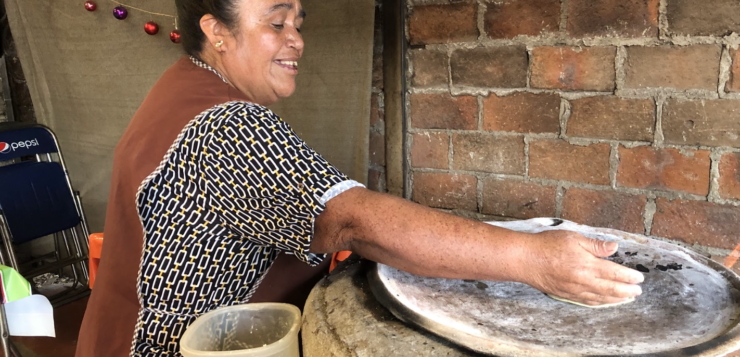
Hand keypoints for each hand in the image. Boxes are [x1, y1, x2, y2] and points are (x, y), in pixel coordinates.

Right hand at [518, 230, 643, 305]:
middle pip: (611, 289)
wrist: (525, 260)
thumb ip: (595, 245)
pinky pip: (587, 301)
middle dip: (627, 291)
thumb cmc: (547, 245)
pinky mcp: (565, 294)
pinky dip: (600, 303)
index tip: (639, 277)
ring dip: (616, 299)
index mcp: (587, 265)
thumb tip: (614, 247)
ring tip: (627, 298)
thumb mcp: (573, 238)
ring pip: (600, 298)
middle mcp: (583, 281)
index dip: (629, 276)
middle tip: (638, 291)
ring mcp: (574, 290)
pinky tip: (604, 301)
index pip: (615, 273)